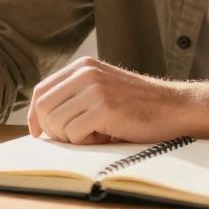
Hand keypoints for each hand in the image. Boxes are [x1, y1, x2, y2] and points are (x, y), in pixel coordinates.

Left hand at [27, 57, 199, 144]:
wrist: (174, 107)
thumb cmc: (137, 106)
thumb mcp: (102, 89)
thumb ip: (75, 96)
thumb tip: (41, 122)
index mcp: (82, 66)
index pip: (40, 90)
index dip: (35, 115)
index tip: (39, 133)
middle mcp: (85, 73)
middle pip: (43, 107)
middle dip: (52, 130)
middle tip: (75, 137)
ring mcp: (94, 88)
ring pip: (56, 123)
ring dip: (71, 137)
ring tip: (95, 134)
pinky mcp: (103, 107)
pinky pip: (73, 134)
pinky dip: (85, 142)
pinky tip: (105, 135)